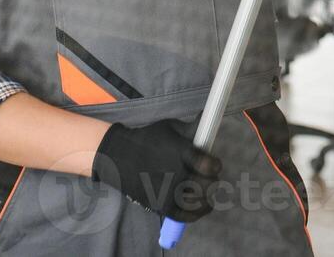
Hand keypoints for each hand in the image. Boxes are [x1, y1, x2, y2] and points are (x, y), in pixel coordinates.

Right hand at [91, 118, 221, 222]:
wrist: (118, 156)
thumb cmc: (147, 139)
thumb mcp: (170, 127)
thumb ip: (191, 128)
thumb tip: (210, 117)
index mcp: (180, 153)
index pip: (208, 165)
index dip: (215, 166)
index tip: (214, 164)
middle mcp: (176, 174)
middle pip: (207, 185)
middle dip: (212, 180)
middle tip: (209, 177)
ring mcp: (168, 192)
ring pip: (199, 201)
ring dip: (206, 195)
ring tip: (205, 190)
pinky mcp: (160, 205)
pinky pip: (186, 216)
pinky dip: (198, 213)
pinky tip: (204, 206)